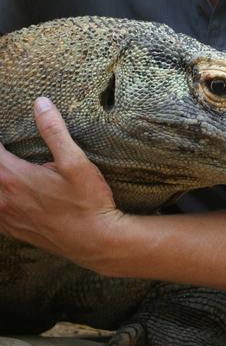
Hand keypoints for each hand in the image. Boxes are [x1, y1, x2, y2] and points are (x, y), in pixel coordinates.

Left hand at [0, 97, 122, 271]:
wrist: (96, 242)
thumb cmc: (88, 202)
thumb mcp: (75, 162)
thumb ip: (54, 131)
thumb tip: (40, 103)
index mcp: (13, 177)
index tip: (3, 135)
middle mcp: (3, 199)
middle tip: (5, 151)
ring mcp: (7, 217)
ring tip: (6, 170)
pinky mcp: (14, 230)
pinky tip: (6, 196)